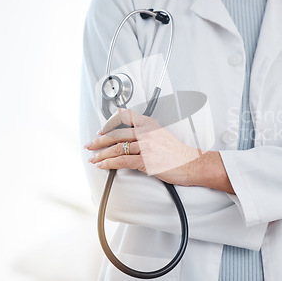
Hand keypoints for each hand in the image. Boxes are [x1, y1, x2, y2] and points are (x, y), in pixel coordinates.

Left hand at [84, 108, 201, 185]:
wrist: (191, 163)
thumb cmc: (178, 152)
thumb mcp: (162, 135)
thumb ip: (146, 133)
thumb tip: (130, 138)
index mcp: (150, 124)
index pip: (124, 116)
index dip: (109, 122)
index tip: (101, 129)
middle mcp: (147, 133)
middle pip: (116, 134)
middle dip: (99, 141)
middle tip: (90, 145)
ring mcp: (146, 147)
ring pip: (117, 148)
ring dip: (101, 155)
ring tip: (93, 159)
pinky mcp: (146, 161)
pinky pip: (122, 161)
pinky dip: (109, 164)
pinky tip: (103, 166)